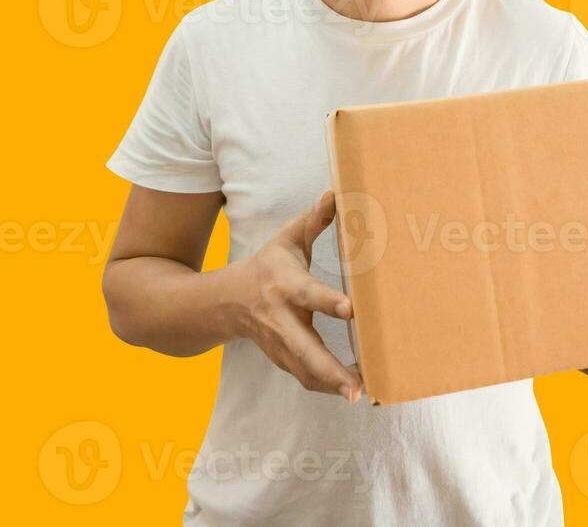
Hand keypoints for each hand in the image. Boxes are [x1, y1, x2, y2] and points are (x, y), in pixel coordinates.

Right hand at [236, 190, 361, 401]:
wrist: (226, 301)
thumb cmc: (268, 266)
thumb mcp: (287, 239)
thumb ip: (313, 220)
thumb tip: (335, 193)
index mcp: (286, 287)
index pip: (310, 295)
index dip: (329, 302)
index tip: (352, 310)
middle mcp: (282, 320)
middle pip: (306, 350)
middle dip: (331, 371)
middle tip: (357, 389)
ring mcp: (281, 345)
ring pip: (306, 372)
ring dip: (332, 386)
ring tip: (361, 395)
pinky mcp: (283, 360)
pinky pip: (306, 378)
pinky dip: (326, 388)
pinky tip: (351, 391)